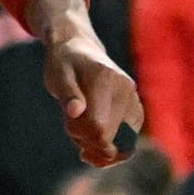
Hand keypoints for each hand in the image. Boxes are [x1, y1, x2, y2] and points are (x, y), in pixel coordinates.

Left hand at [41, 16, 144, 166]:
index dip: (80, 134)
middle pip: (109, 138)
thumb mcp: (57, 75)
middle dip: (87, 140)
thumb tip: (75, 112)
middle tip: (73, 124)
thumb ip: (67, 94)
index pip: (99, 127)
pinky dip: (112, 146)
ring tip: (83, 130)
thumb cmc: (65, 63)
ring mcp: (133, 99)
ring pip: (123, 144)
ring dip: (99, 146)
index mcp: (105, 78)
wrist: (79, 49)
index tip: (69, 124)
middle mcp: (125, 89)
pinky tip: (94, 139)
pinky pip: (129, 140)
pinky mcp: (136, 109)